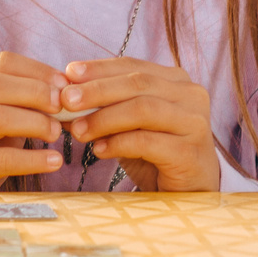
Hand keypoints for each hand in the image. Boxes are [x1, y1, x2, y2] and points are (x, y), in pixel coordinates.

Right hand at [0, 51, 67, 192]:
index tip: (64, 84)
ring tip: (56, 133)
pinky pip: (1, 159)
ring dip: (35, 123)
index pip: (0, 62)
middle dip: (35, 92)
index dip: (37, 70)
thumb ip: (22, 102)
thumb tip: (67, 92)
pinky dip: (33, 159)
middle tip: (62, 106)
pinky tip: (53, 161)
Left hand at [57, 57, 220, 191]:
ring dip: (104, 118)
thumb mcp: (129, 125)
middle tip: (66, 100)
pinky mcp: (190, 152)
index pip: (132, 66)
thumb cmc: (157, 152)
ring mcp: (194, 123)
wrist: (189, 190)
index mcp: (176, 80)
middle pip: (137, 83)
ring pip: (142, 110)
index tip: (68, 73)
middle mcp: (191, 95)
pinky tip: (98, 150)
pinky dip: (118, 143)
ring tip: (77, 130)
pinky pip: (147, 142)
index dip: (99, 68)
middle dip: (97, 90)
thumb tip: (63, 97)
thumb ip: (105, 108)